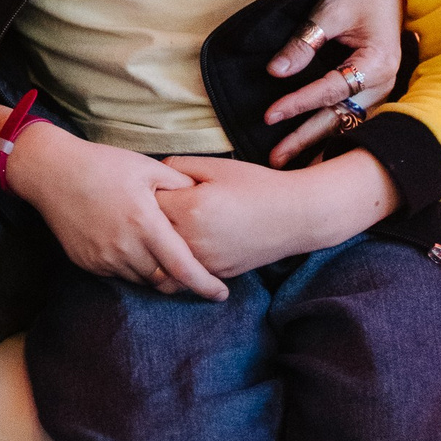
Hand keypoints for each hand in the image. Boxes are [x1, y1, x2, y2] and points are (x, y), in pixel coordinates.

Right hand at [3, 123, 230, 299]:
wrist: (51, 172)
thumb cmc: (102, 164)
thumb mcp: (146, 166)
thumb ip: (179, 185)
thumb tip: (203, 198)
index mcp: (145, 224)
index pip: (183, 268)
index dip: (205, 284)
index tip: (221, 293)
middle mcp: (125, 247)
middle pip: (164, 280)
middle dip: (179, 277)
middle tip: (187, 264)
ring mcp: (104, 258)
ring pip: (141, 279)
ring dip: (153, 271)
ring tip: (154, 248)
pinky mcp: (87, 263)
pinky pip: (118, 274)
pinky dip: (130, 266)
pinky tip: (126, 243)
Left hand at [157, 150, 395, 276]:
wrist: (294, 216)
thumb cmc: (255, 185)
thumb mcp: (215, 166)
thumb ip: (177, 167)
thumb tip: (153, 175)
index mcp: (189, 209)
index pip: (145, 203)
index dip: (147, 192)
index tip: (153, 186)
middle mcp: (193, 240)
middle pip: (150, 233)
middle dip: (148, 220)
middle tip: (155, 207)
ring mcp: (204, 261)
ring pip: (163, 257)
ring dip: (160, 243)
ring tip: (166, 226)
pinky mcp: (216, 273)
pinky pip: (183, 271)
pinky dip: (177, 260)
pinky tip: (183, 244)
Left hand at [263, 0, 406, 165]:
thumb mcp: (329, 11)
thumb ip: (304, 43)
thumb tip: (275, 72)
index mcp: (377, 63)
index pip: (331, 90)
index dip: (298, 104)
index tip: (269, 115)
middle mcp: (384, 83)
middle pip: (341, 118)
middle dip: (306, 139)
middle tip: (275, 158)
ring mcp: (381, 90)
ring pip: (347, 122)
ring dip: (318, 142)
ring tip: (289, 161)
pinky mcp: (372, 88)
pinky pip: (351, 116)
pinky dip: (331, 133)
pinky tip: (312, 148)